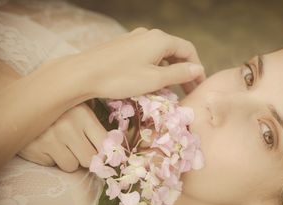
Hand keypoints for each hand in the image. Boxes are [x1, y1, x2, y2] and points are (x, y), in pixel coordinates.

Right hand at [17, 103, 106, 171]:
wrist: (21, 102)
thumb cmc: (59, 107)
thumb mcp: (79, 107)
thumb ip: (95, 125)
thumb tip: (115, 149)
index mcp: (82, 115)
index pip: (105, 145)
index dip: (105, 152)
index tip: (104, 154)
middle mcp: (67, 127)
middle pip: (89, 160)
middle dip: (86, 156)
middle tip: (79, 146)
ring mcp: (48, 140)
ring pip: (71, 166)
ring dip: (69, 159)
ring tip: (61, 143)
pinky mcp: (34, 151)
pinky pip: (52, 165)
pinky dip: (51, 158)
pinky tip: (46, 144)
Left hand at [59, 28, 205, 98]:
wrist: (83, 74)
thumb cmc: (120, 78)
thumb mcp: (154, 79)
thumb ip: (179, 73)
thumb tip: (199, 69)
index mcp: (160, 39)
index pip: (188, 50)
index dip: (197, 68)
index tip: (200, 86)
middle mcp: (149, 34)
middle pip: (175, 51)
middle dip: (184, 70)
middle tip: (189, 91)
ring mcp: (135, 39)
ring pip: (161, 54)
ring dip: (170, 70)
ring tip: (173, 89)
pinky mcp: (124, 47)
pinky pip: (148, 55)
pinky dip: (157, 68)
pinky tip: (153, 82)